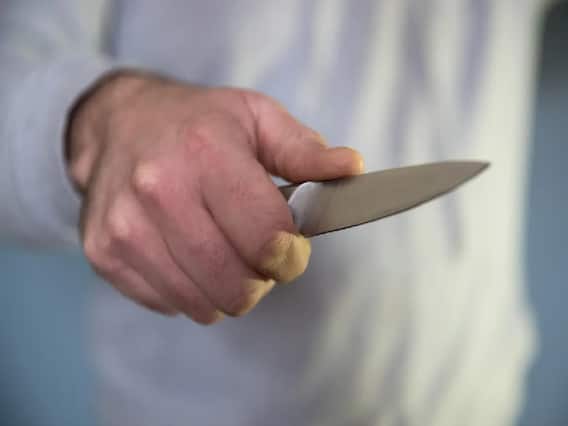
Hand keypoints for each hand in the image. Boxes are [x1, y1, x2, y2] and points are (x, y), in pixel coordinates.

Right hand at [67, 71, 363, 322]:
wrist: (120, 123)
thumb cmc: (199, 123)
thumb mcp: (257, 117)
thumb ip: (305, 149)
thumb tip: (352, 168)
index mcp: (206, 154)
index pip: (266, 238)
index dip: (291, 256)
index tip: (291, 247)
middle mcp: (158, 191)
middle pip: (237, 286)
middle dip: (262, 279)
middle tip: (259, 252)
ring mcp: (124, 228)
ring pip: (204, 305)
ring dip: (228, 289)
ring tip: (224, 250)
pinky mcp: (103, 254)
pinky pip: (170, 305)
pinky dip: (192, 290)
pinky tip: (188, 253)